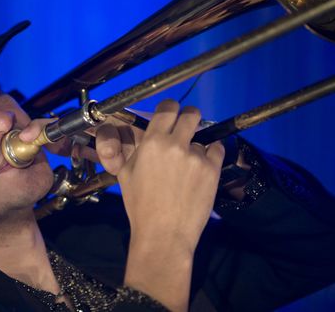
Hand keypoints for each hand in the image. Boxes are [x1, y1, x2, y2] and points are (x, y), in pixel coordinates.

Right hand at [116, 99, 223, 311]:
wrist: (163, 234)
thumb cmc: (140, 205)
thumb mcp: (126, 173)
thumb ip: (136, 149)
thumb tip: (144, 133)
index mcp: (152, 142)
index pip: (167, 108)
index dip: (170, 109)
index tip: (171, 116)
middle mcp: (175, 144)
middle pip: (191, 113)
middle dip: (189, 118)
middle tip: (186, 130)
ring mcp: (196, 157)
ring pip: (201, 137)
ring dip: (196, 147)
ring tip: (189, 167)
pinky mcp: (212, 170)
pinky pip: (216, 151)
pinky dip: (210, 157)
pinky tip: (201, 171)